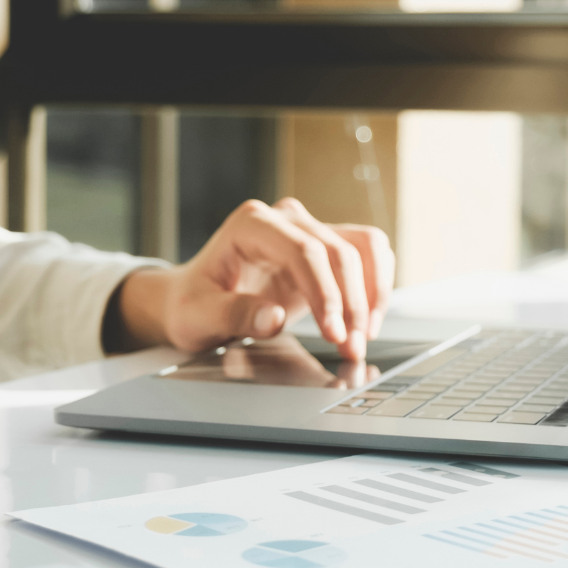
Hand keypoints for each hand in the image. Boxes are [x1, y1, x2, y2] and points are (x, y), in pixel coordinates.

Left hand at [115, 199, 395, 359]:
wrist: (194, 297)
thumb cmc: (192, 304)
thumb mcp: (198, 317)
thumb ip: (234, 315)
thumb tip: (273, 318)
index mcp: (251, 224)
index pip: (303, 251)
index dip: (326, 293)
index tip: (334, 333)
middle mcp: (285, 219)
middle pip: (337, 252)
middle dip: (352, 305)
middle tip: (352, 348)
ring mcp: (308, 229)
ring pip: (363, 247)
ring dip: (372, 293)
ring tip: (364, 337)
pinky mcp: (325, 246)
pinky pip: (368, 252)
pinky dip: (375, 285)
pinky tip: (368, 320)